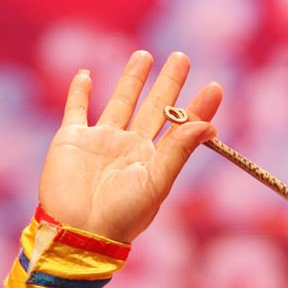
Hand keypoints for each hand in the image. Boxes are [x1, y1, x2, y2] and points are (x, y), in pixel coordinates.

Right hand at [38, 51, 221, 242]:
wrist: (78, 232)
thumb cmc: (123, 215)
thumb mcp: (157, 182)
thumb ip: (179, 151)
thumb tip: (209, 125)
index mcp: (155, 158)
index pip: (181, 126)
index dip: (197, 107)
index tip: (215, 86)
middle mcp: (131, 146)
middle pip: (154, 107)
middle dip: (168, 83)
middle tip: (182, 57)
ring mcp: (101, 141)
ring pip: (120, 102)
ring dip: (131, 79)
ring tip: (145, 56)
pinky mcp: (71, 140)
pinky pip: (76, 110)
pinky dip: (79, 92)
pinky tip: (86, 74)